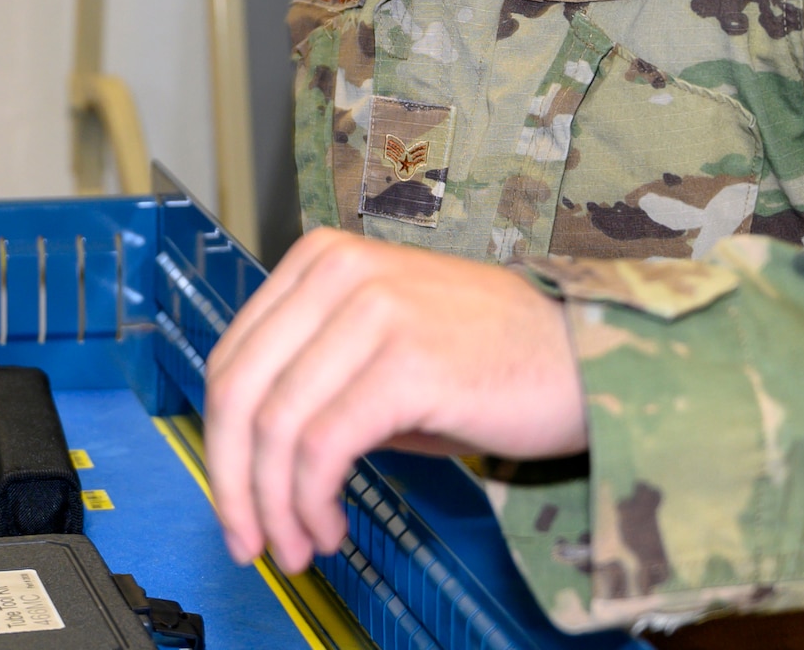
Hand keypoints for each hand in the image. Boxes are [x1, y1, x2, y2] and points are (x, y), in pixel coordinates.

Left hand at [203, 227, 586, 572]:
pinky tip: (331, 525)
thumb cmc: (488, 358)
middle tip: (247, 539)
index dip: (219, 442)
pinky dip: (312, 500)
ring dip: (274, 505)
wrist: (584, 359)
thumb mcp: (381, 346)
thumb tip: (248, 459)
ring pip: (277, 424)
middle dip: (231, 480)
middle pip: (239, 389)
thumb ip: (313, 378)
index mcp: (322, 258)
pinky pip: (324, 446)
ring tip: (298, 545)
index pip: (233, 356)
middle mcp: (340, 271)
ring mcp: (374, 311)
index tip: (231, 502)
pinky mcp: (407, 362)